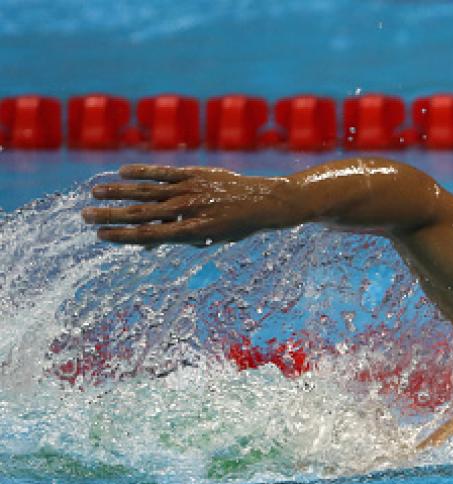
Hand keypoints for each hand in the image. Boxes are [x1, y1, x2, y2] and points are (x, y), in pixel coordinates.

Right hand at [82, 164, 297, 245]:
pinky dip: (143, 171)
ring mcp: (191, 190)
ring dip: (119, 192)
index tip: (100, 234)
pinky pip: (164, 172)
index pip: (150, 234)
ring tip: (95, 193)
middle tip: (84, 215)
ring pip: (148, 191)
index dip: (123, 235)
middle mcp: (189, 209)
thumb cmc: (237, 225)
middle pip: (142, 213)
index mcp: (193, 231)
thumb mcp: (211, 238)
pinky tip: (122, 172)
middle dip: (112, 215)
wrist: (265, 202)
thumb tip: (148, 241)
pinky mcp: (195, 174)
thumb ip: (181, 236)